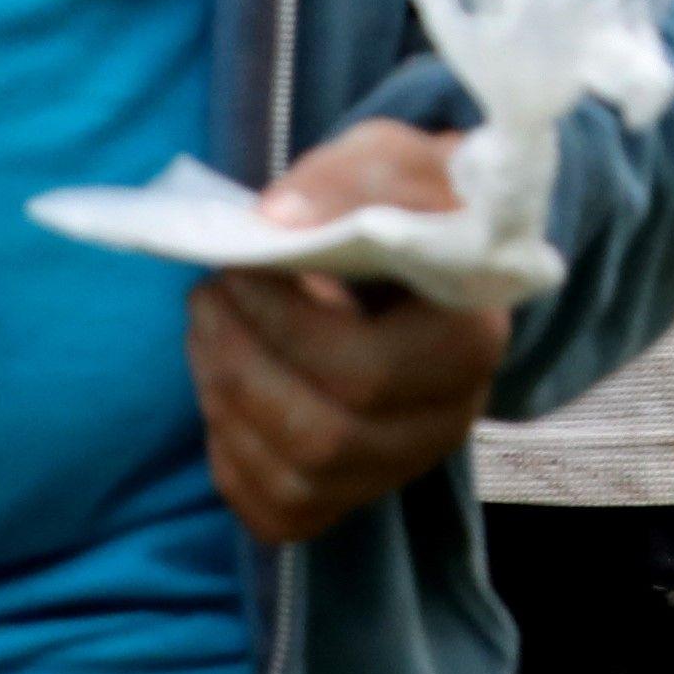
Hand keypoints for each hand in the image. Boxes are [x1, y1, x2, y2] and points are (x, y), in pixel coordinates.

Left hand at [187, 121, 509, 543]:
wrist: (432, 248)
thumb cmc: (412, 202)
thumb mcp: (393, 160)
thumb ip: (346, 179)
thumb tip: (275, 220)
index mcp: (468, 344)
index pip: (366, 372)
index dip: (284, 326)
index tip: (237, 265)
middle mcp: (445, 422)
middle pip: (324, 438)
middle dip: (239, 365)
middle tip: (204, 295)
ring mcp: (400, 467)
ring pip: (296, 482)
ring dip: (225, 402)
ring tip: (206, 329)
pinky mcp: (355, 495)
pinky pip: (278, 514)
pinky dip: (231, 458)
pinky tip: (224, 391)